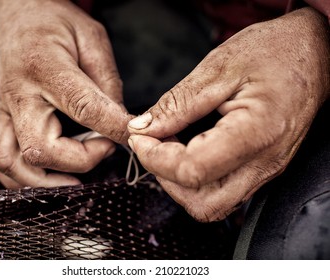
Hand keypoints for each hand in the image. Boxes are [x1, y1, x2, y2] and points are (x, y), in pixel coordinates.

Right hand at [0, 0, 130, 188]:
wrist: (19, 12)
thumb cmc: (57, 22)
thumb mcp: (92, 38)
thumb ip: (107, 82)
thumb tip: (121, 124)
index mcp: (45, 66)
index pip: (82, 107)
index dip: (113, 128)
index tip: (134, 136)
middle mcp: (19, 93)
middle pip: (40, 148)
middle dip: (80, 161)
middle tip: (105, 148)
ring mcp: (4, 109)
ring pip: (11, 162)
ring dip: (48, 179)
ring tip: (78, 175)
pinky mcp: (1, 118)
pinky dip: (22, 176)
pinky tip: (48, 174)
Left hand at [127, 8, 329, 221]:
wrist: (315, 53)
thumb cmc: (275, 52)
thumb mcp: (220, 68)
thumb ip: (178, 103)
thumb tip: (143, 128)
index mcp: (256, 134)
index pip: (192, 171)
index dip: (155, 158)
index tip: (140, 137)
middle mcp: (264, 163)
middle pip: (203, 204)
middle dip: (166, 178)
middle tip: (154, 144)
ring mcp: (265, 170)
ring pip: (211, 204)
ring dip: (180, 181)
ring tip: (170, 144)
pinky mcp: (261, 168)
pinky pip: (222, 190)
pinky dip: (195, 178)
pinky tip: (188, 147)